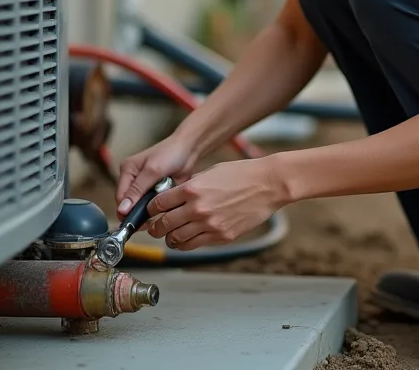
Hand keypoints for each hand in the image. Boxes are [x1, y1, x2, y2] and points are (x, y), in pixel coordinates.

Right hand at [115, 131, 197, 218]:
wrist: (189, 149)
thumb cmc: (170, 153)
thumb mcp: (152, 171)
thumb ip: (137, 190)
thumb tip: (122, 208)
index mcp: (127, 170)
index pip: (120, 196)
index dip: (125, 210)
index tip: (132, 222)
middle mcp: (133, 178)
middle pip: (129, 202)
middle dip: (136, 212)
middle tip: (145, 223)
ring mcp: (145, 185)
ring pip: (140, 205)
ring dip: (146, 212)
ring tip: (153, 220)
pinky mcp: (155, 190)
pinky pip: (151, 204)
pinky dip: (155, 209)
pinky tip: (160, 213)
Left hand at [143, 157, 288, 250]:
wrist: (268, 184)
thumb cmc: (242, 174)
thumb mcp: (210, 172)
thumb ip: (190, 186)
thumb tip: (175, 197)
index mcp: (191, 189)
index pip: (158, 204)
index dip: (150, 209)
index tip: (150, 212)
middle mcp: (197, 209)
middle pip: (163, 224)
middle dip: (155, 227)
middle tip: (155, 228)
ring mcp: (209, 224)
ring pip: (176, 239)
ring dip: (170, 238)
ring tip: (170, 235)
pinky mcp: (221, 236)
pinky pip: (195, 245)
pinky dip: (186, 244)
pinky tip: (186, 239)